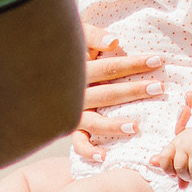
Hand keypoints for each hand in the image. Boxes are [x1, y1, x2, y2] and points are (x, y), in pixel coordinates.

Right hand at [72, 30, 165, 160]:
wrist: (32, 68)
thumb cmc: (63, 49)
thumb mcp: (75, 35)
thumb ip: (93, 36)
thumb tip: (114, 42)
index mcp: (78, 70)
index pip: (110, 67)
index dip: (134, 63)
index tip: (158, 60)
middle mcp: (74, 93)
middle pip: (107, 93)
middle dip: (134, 91)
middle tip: (159, 88)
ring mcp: (70, 112)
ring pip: (93, 121)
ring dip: (114, 125)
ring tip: (136, 127)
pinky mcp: (67, 127)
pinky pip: (77, 142)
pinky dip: (89, 151)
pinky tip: (105, 156)